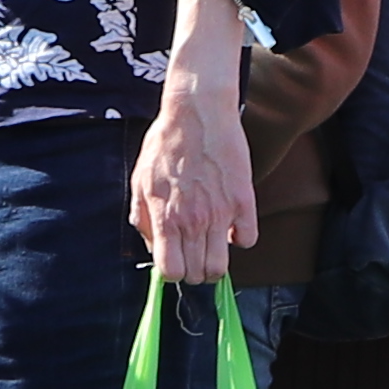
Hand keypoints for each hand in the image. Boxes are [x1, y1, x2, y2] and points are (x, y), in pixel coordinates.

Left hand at [133, 59, 256, 278]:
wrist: (198, 113)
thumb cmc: (166, 144)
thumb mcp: (140, 181)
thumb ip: (142, 217)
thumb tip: (152, 244)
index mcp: (165, 217)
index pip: (171, 272)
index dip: (173, 272)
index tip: (175, 260)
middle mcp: (193, 220)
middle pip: (198, 275)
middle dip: (194, 271)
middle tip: (193, 253)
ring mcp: (221, 213)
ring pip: (222, 266)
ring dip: (215, 262)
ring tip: (211, 244)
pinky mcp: (243, 200)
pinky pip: (248, 239)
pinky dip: (240, 238)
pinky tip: (231, 224)